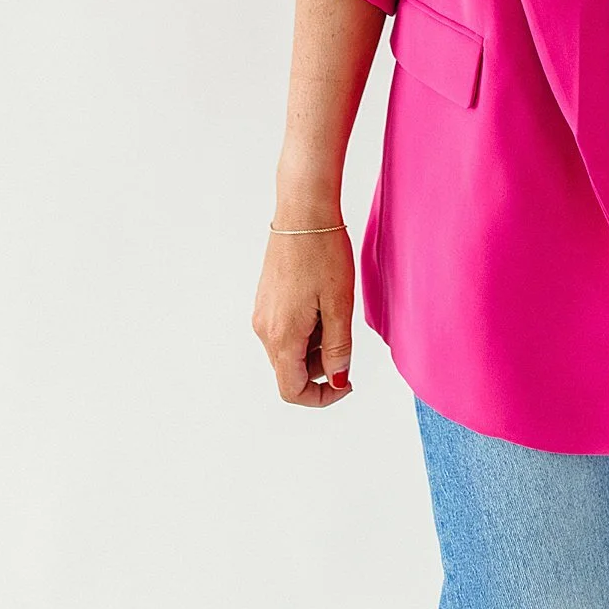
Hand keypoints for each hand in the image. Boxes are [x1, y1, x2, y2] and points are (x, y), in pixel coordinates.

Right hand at [252, 217, 355, 406]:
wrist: (303, 211)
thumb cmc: (322, 252)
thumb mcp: (339, 304)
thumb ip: (338, 348)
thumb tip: (337, 379)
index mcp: (282, 336)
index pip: (292, 390)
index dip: (321, 397)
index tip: (345, 382)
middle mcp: (265, 329)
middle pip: (290, 371)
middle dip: (321, 366)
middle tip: (344, 336)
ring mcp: (262, 312)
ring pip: (288, 350)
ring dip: (314, 345)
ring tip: (334, 309)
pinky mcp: (266, 298)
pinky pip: (284, 329)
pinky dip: (305, 328)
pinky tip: (321, 300)